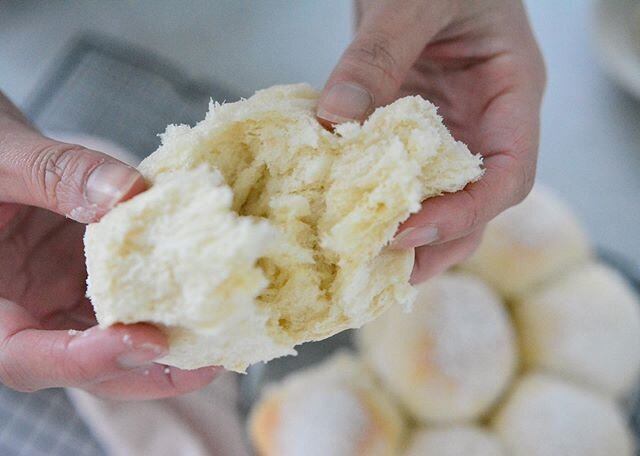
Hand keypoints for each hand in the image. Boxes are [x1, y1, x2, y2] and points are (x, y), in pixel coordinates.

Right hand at [0, 93, 217, 398]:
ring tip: (220, 337)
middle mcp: (23, 315)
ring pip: (112, 343)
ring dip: (166, 347)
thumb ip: (56, 173)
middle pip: (82, 367)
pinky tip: (204, 294)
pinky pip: (127, 303)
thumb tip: (131, 192)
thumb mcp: (2, 156)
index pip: (26, 358)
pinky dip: (165, 305)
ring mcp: (58, 301)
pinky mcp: (88, 282)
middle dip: (146, 372)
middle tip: (206, 364)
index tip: (146, 340)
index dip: (86, 360)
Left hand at [318, 0, 544, 282]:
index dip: (466, 214)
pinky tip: (346, 217)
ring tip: (367, 264)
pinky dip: (376, 196)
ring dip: (407, 234)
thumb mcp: (413, 2)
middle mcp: (483, 121)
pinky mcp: (411, 127)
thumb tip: (334, 120)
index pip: (508, 175)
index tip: (410, 233)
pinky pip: (400, 171)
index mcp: (511, 95)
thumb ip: (377, 55)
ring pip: (439, 196)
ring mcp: (449, 127)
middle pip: (476, 203)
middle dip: (437, 243)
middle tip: (387, 273)